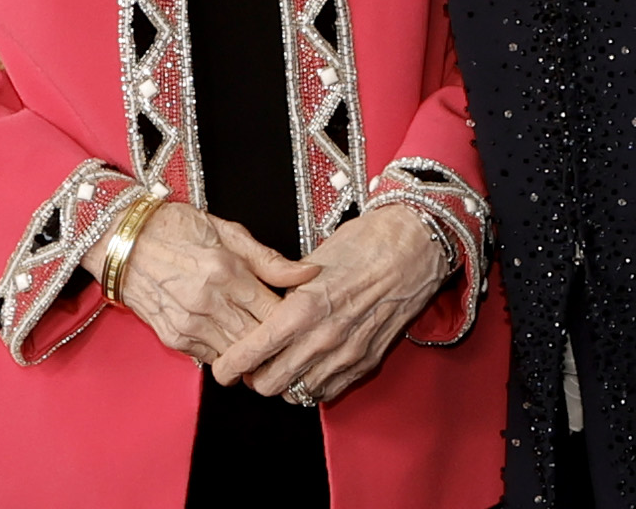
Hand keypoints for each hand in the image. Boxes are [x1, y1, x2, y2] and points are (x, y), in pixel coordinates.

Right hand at [82, 201, 320, 364]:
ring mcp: (189, 324)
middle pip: (258, 339)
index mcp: (226, 272)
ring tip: (265, 339)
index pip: (274, 312)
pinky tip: (233, 337)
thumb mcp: (229, 232)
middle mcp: (208, 303)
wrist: (125, 240)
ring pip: (236, 354)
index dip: (293, 319)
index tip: (304, 316)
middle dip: (277, 341)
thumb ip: (270, 260)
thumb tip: (309, 272)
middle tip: (292, 336)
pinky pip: (211, 358)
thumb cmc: (177, 228)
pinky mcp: (173, 338)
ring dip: (252, 351)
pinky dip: (226, 351)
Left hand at [211, 204, 449, 404]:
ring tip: (282, 362)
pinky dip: (313, 385)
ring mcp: (346, 355)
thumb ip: (287, 288)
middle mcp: (323, 339)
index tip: (222, 367)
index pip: (252, 354)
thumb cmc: (365, 242)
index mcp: (303, 308)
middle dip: (255, 376)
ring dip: (285, 382)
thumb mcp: (314, 259)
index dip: (229, 365)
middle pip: (269, 384)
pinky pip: (328, 392)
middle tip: (254, 361)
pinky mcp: (367, 362)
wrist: (414, 245)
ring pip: (298, 393)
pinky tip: (310, 365)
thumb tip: (268, 303)